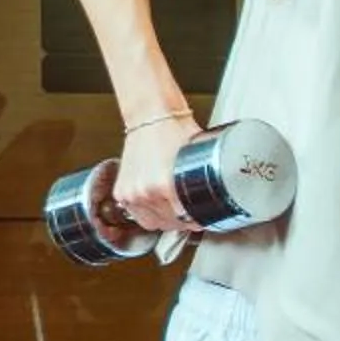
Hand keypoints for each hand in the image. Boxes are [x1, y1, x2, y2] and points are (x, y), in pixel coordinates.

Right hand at [112, 114, 198, 233]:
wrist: (151, 116)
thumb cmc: (175, 131)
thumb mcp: (199, 157)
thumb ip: (205, 180)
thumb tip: (218, 197)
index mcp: (165, 184)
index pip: (186, 220)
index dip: (197, 220)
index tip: (203, 217)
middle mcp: (146, 192)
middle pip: (170, 224)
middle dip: (183, 221)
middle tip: (190, 211)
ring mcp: (132, 194)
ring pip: (153, 224)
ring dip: (165, 220)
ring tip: (174, 209)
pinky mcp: (121, 192)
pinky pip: (137, 216)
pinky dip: (147, 213)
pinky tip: (158, 205)